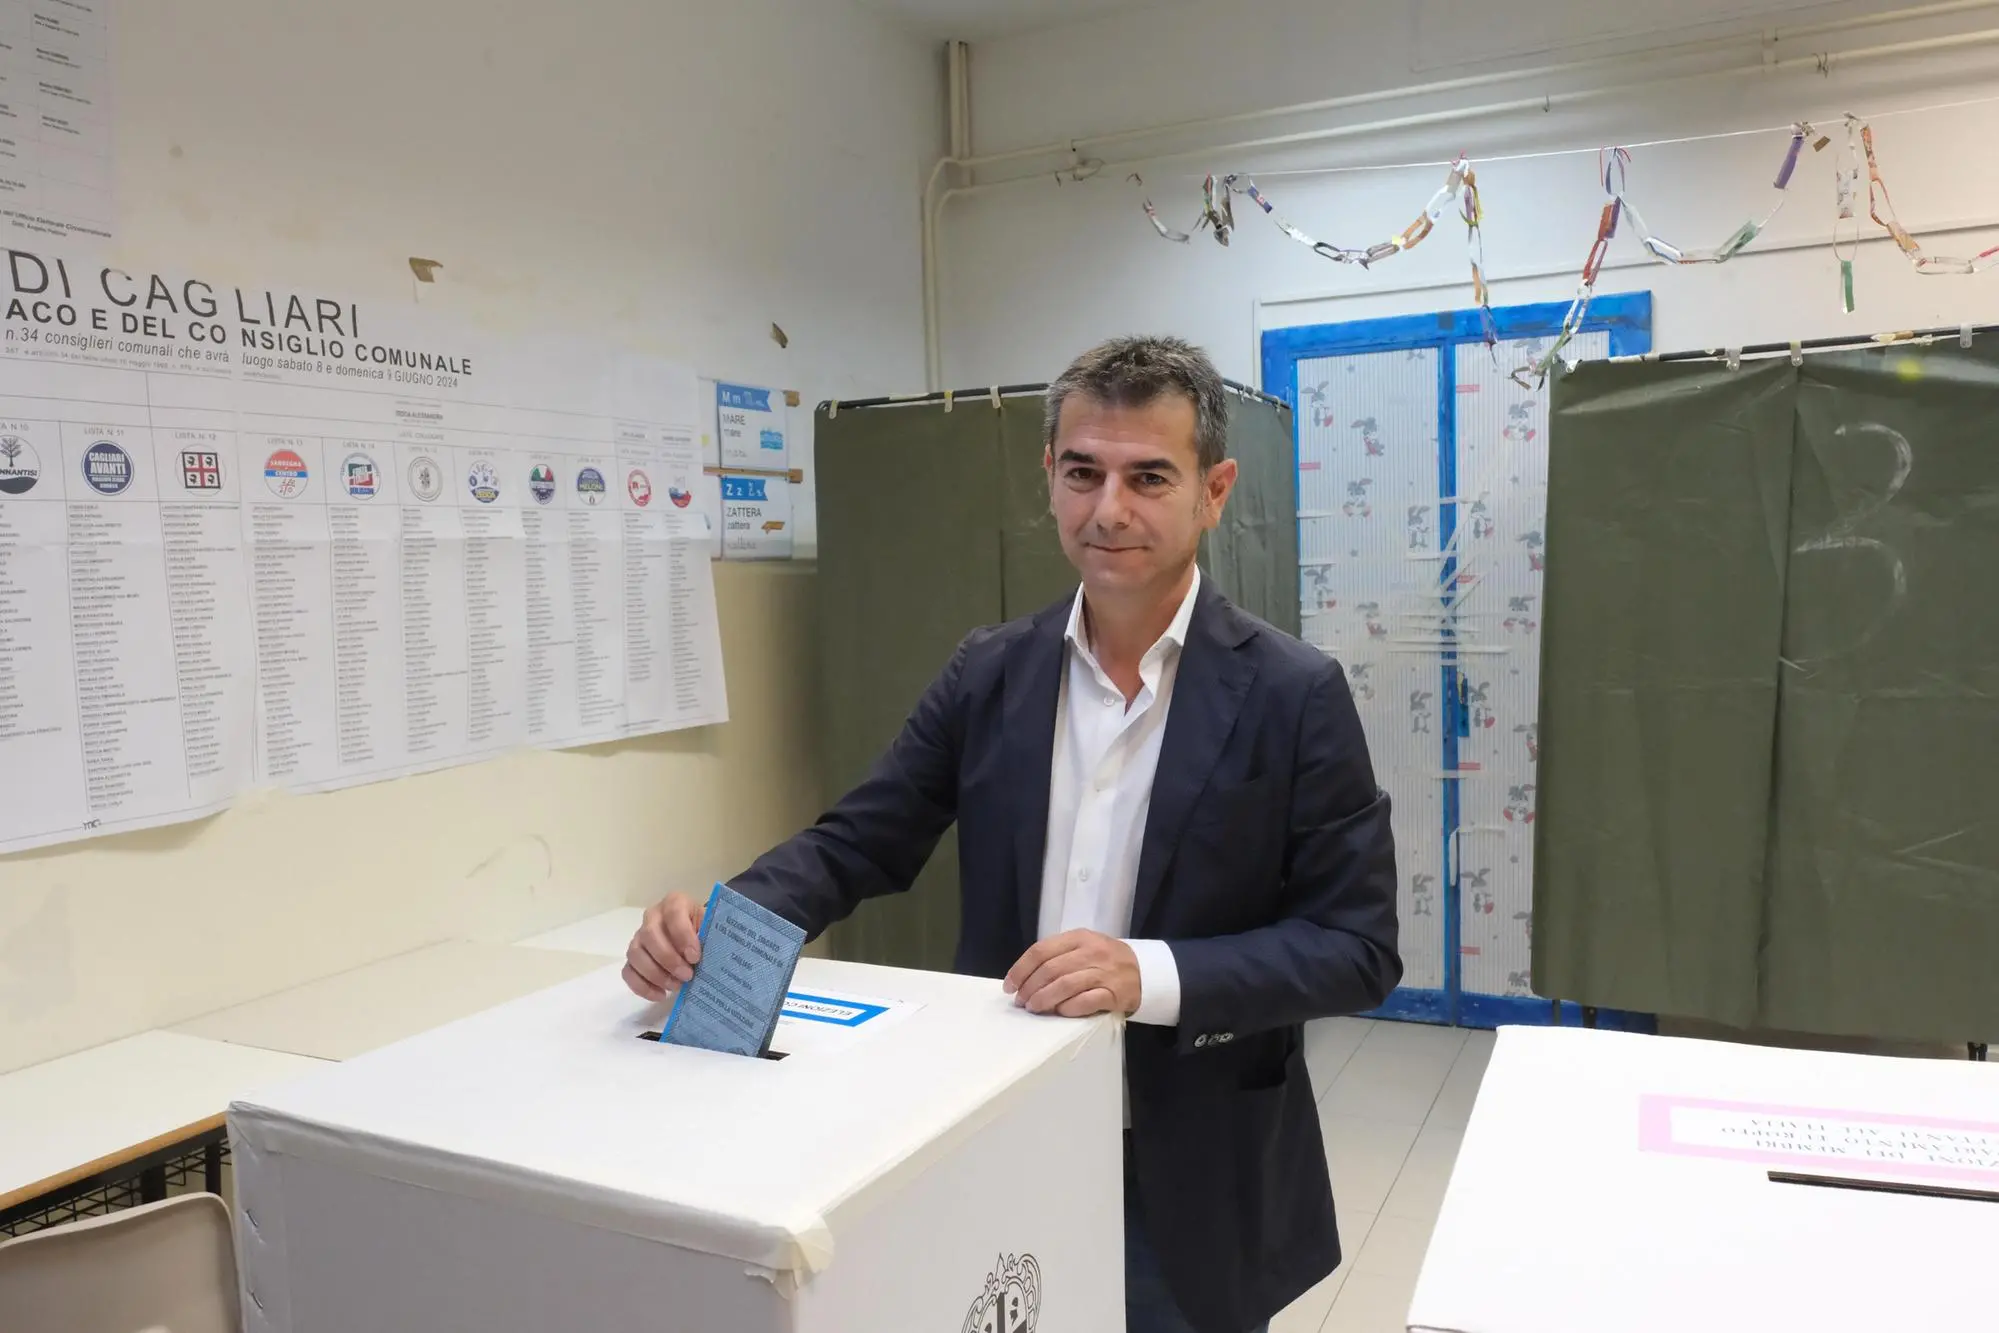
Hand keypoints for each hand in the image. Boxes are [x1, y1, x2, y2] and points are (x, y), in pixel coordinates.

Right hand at [623, 893, 704, 1002]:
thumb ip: (712, 938)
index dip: (683, 935)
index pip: (674, 913)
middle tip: (687, 976)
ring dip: (656, 974)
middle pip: (650, 934)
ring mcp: (639, 937)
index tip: (695, 957)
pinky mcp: (633, 958)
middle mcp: (652, 917)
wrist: (697, 939)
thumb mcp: (712, 929)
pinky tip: (661, 995)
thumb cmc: (706, 932)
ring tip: (677, 986)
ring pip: (636, 954)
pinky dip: (642, 986)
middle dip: (668, 959)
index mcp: (675, 903)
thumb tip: (715, 957)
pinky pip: (628, 972)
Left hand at [1003, 930, 1140, 1017]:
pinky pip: (1085, 1002)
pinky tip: (1059, 1012)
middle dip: (1030, 988)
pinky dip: (1068, 1008)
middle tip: (1021, 1002)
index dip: (1020, 970)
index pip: (1041, 951)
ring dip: (1044, 1000)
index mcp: (1079, 937)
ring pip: (1064, 986)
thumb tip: (1023, 978)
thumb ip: (1058, 955)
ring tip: (1034, 1008)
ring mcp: (1104, 973)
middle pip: (1050, 970)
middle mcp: (1091, 952)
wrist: (1145, 972)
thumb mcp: (1084, 947)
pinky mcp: (1114, 994)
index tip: (1009, 986)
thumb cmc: (1105, 960)